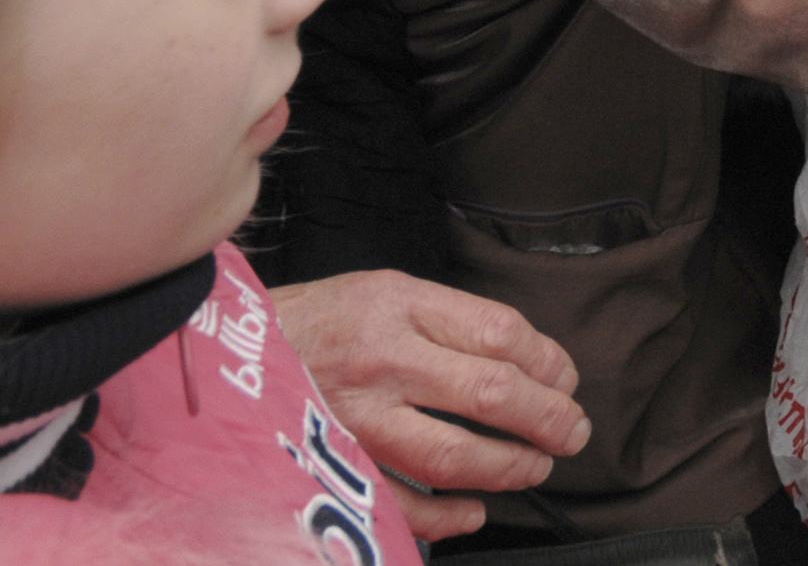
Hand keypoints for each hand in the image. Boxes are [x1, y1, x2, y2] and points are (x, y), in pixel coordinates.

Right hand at [272, 271, 590, 542]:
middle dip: (547, 418)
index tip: (566, 380)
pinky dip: (446, 516)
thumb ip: (451, 321)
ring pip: (452, 454)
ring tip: (534, 466)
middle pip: (489, 393)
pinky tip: (475, 510)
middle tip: (571, 432)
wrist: (235, 349)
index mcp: (400, 306)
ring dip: (508, 467)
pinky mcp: (333, 464)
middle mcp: (382, 361)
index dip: (548, 362)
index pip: (500, 333)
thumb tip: (530, 362)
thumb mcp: (389, 290)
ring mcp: (356, 418)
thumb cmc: (325, 321)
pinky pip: (400, 503)